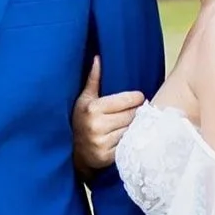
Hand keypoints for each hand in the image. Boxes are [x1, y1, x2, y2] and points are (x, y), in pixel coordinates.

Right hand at [71, 56, 144, 177]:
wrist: (74, 152)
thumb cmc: (82, 121)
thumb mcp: (85, 99)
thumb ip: (93, 79)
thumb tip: (98, 58)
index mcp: (93, 108)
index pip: (127, 100)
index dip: (136, 98)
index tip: (139, 98)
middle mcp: (97, 126)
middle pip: (132, 115)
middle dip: (136, 112)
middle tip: (136, 111)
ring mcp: (102, 143)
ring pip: (132, 130)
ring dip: (135, 127)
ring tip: (132, 124)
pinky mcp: (108, 157)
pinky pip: (129, 144)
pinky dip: (131, 141)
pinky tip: (128, 137)